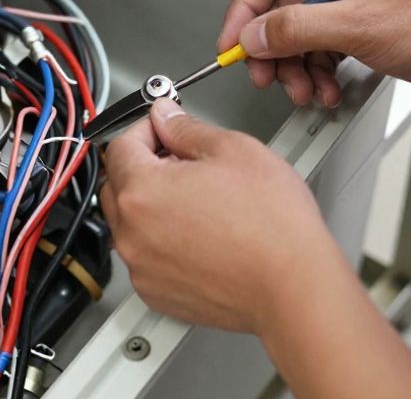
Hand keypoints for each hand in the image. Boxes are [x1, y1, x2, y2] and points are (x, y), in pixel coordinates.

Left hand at [99, 99, 345, 333]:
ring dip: (151, 205)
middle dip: (143, 166)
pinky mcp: (157, 293)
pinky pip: (146, 256)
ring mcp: (142, 268)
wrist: (293, 287)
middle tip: (183, 161)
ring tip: (197, 200)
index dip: (145, 129)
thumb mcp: (233, 150)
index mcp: (142, 192)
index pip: (120, 146)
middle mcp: (132, 234)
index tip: (164, 129)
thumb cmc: (273, 226)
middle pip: (117, 185)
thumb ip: (187, 128)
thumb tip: (167, 118)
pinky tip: (199, 233)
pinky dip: (161, 242)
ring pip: (130, 223)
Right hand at [220, 0, 410, 105]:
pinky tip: (326, 89)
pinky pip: (320, 46)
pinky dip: (317, 71)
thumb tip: (255, 34)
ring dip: (296, 67)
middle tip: (268, 77)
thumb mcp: (363, 27)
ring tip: (307, 90)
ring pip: (297, 32)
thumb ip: (300, 29)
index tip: (233, 44)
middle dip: (274, 48)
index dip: (245, 10)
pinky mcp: (359, 23)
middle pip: (280, 6)